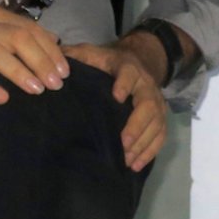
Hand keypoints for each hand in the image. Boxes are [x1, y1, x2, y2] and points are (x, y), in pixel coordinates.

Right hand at [0, 5, 69, 104]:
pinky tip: (2, 98)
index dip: (50, 50)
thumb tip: (53, 42)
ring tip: (38, 90)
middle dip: (41, 61)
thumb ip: (16, 32)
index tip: (65, 71)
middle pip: (18, 39)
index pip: (30, 29)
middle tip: (57, 84)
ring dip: (20, 72)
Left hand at [63, 41, 167, 170]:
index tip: (117, 97)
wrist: (140, 60)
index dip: (125, 84)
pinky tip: (136, 165)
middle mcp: (146, 85)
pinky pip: (160, 134)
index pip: (129, 74)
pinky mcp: (160, 116)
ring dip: (143, 142)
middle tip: (123, 142)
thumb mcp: (93, 53)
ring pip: (156, 122)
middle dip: (137, 124)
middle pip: (147, 104)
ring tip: (127, 159)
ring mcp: (156, 102)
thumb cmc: (109, 62)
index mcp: (128, 68)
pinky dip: (150, 150)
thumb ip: (78, 55)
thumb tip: (57, 59)